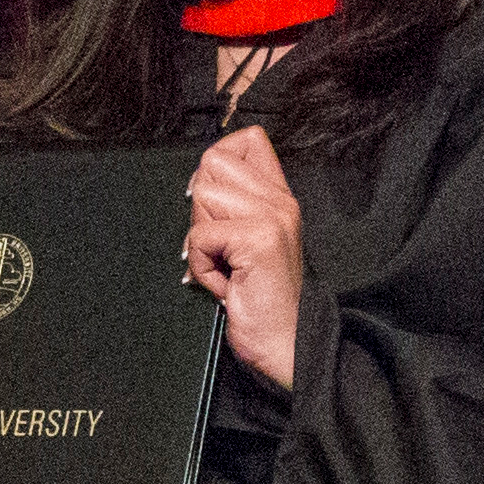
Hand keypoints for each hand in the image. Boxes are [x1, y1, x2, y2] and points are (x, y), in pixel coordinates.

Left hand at [184, 126, 302, 391]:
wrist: (287, 344)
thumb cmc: (261, 302)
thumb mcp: (248, 244)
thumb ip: (232, 208)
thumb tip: (196, 183)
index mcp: (280, 197)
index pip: (246, 139)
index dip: (215, 164)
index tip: (214, 208)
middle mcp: (281, 200)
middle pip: (213, 161)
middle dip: (201, 209)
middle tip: (221, 248)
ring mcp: (273, 216)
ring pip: (202, 196)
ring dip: (200, 240)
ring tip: (225, 267)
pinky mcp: (259, 239)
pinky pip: (200, 236)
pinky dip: (201, 266)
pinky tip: (226, 285)